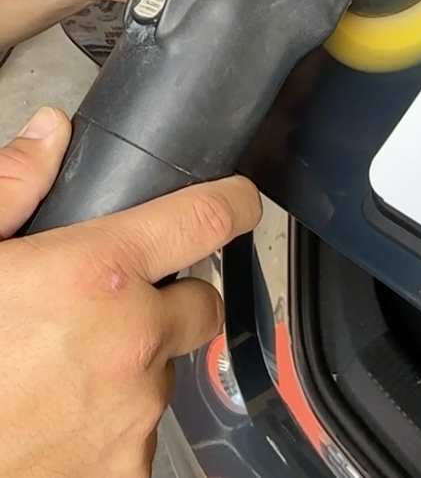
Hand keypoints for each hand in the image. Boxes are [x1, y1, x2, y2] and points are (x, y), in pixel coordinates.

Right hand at [0, 106, 260, 477]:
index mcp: (98, 274)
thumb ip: (15, 186)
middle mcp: (133, 339)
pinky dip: (118, 421)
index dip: (235, 203)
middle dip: (175, 298)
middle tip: (114, 306)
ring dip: (139, 362)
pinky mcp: (124, 467)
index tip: (241, 201)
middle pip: (201, 303)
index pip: (207, 218)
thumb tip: (51, 133)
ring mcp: (135, 411)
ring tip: (70, 367)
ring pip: (169, 368)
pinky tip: (66, 417)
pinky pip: (143, 432)